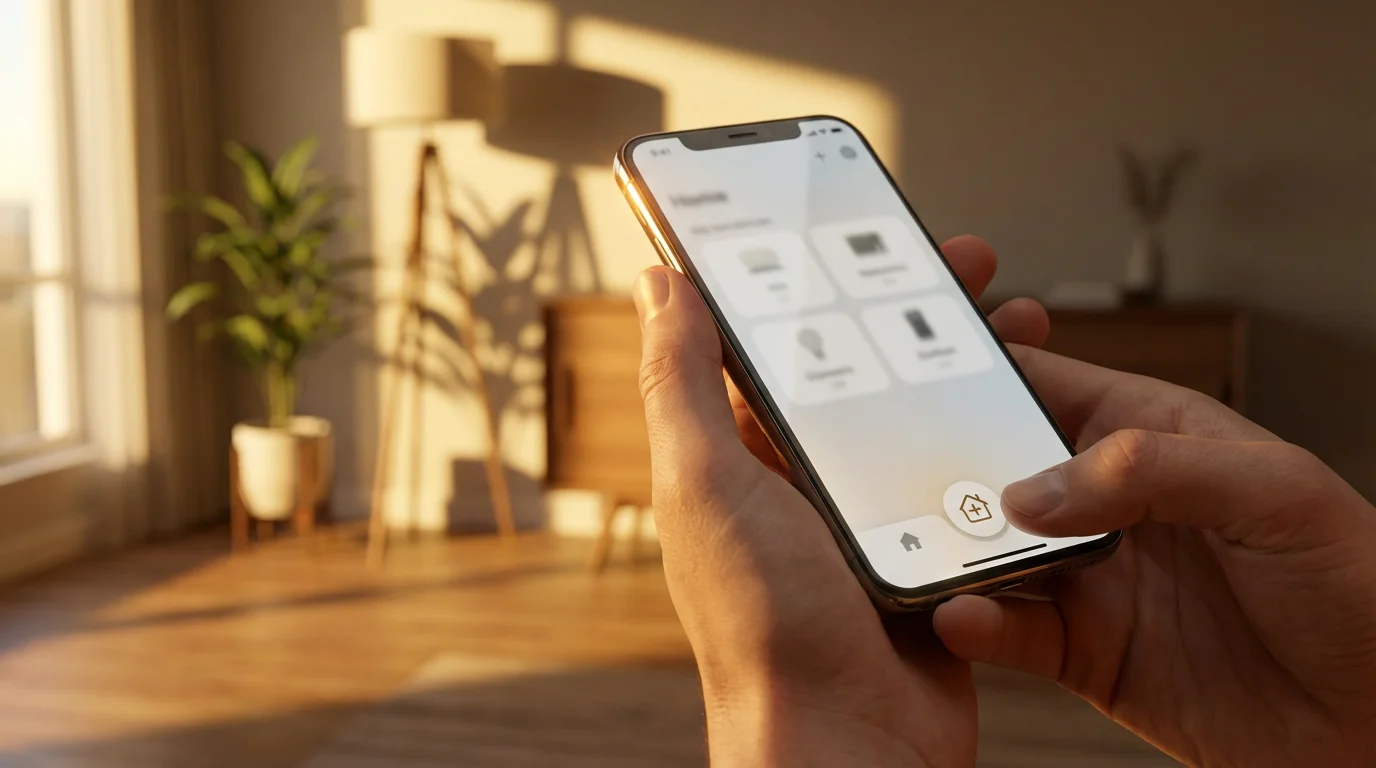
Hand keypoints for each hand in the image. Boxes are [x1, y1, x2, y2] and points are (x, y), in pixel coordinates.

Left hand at [634, 237, 1046, 766]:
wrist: (850, 742)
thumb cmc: (765, 627)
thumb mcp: (707, 485)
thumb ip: (681, 383)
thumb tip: (660, 284)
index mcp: (742, 455)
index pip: (778, 343)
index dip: (818, 279)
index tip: (861, 229)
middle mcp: (802, 480)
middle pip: (865, 368)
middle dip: (915, 309)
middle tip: (966, 264)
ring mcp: (868, 515)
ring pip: (922, 415)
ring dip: (968, 364)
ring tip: (1016, 323)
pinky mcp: (926, 551)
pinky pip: (963, 477)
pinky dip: (997, 438)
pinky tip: (1034, 407)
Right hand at [933, 344, 1375, 766]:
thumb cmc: (1362, 588)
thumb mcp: (1275, 491)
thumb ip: (1152, 468)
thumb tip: (1036, 489)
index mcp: (1151, 435)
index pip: (1045, 384)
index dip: (979, 366)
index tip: (909, 361)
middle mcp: (1111, 504)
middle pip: (997, 468)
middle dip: (944, 464)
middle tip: (899, 470)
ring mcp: (1095, 578)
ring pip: (991, 550)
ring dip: (950, 548)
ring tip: (920, 545)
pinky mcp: (1085, 651)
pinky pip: (1010, 631)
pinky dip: (976, 624)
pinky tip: (964, 614)